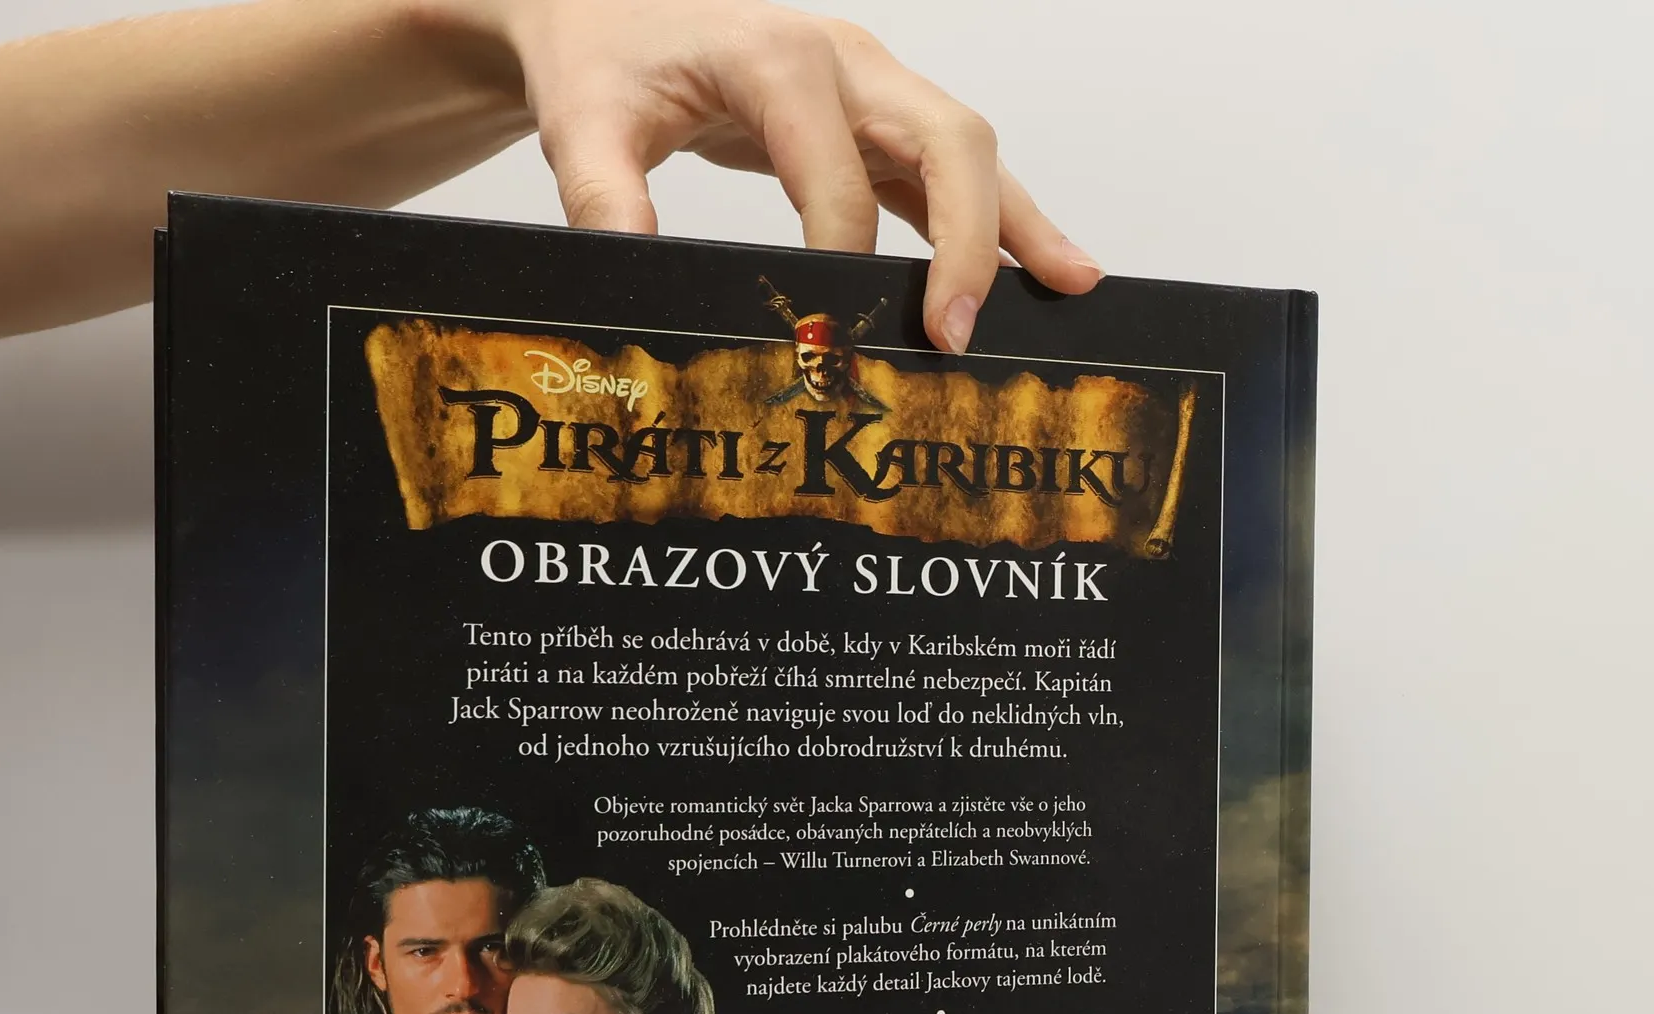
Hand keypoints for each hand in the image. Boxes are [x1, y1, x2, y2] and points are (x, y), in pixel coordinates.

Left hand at [487, 0, 1100, 353]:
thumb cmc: (600, 60)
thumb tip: (637, 279)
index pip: (840, 175)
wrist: (605, 12)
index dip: (843, 264)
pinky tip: (1042, 269)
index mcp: (778, 60)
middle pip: (949, 139)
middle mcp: (844, 63)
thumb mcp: (583, 126)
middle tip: (953, 332)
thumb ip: (605, 200)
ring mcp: (870, 89)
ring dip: (1018, 223)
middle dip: (967, 241)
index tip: (831, 340)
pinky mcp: (873, 121)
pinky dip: (997, 220)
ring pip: (969, 150)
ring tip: (1070, 288)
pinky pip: (949, 171)